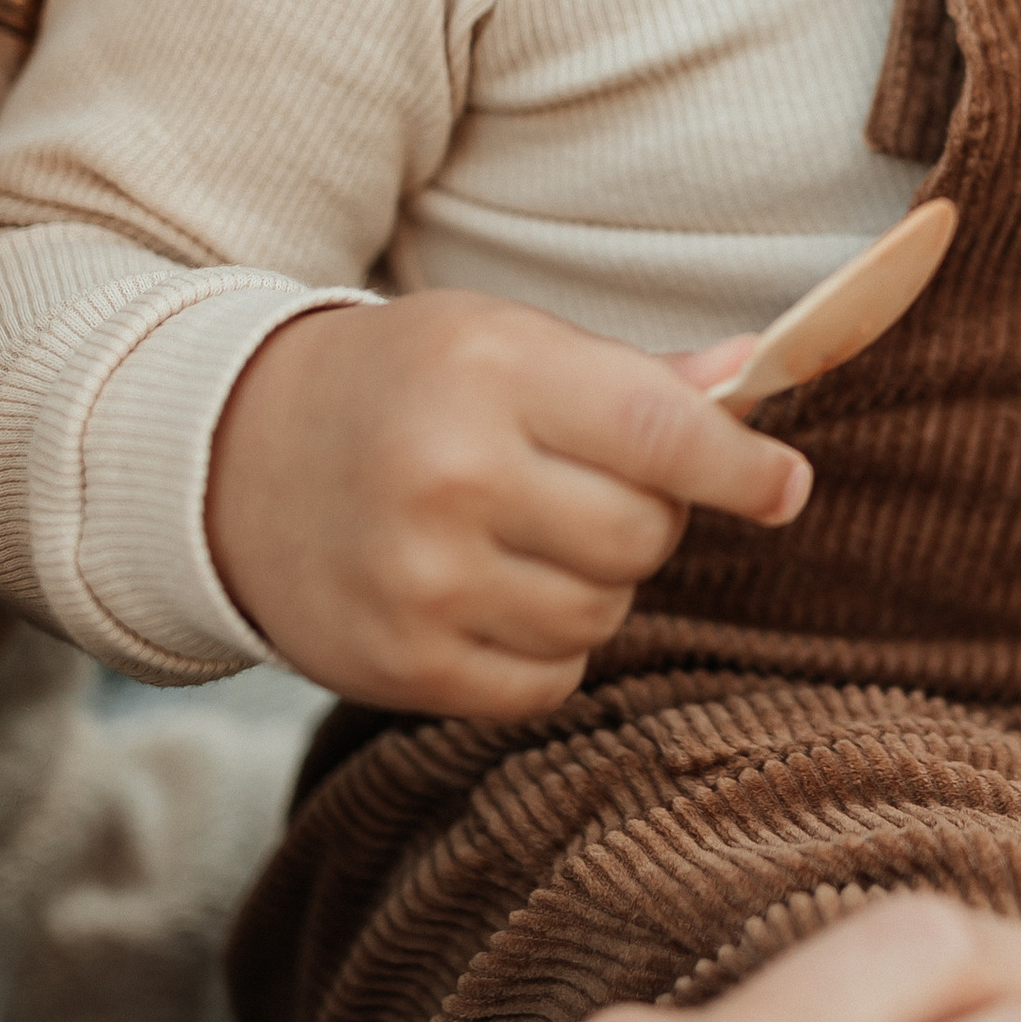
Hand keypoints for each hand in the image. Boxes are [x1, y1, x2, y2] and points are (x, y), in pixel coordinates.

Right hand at [206, 293, 809, 715]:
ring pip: (603, 612)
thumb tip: (755, 374)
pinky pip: (547, 681)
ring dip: (597, 584)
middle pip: (643, 535)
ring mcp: (423, 579)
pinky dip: (549, 648)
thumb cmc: (403, 384)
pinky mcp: (401, 663)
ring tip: (533, 539)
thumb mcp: (506, 340)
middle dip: (648, 519)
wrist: (235, 459)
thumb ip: (633, 375)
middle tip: (594, 491)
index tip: (786, 486)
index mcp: (494, 373)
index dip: (742, 468)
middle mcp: (455, 476)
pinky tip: (500, 597)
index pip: (662, 434)